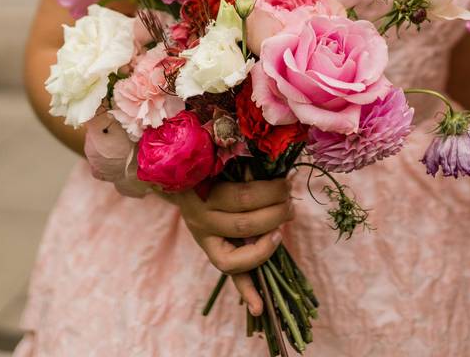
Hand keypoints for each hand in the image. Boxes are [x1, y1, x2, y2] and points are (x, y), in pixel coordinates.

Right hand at [166, 177, 294, 314]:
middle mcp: (201, 221)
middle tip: (290, 204)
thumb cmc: (208, 167)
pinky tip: (259, 307)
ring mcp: (206, 241)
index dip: (270, 192)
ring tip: (283, 226)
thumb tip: (284, 172)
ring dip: (271, 242)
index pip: (244, 198)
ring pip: (241, 254)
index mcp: (204, 193)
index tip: (286, 183)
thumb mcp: (221, 162)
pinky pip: (232, 275)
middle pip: (246, 225)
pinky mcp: (214, 254)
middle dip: (277, 213)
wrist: (179, 183)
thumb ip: (245, 167)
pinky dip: (247, 292)